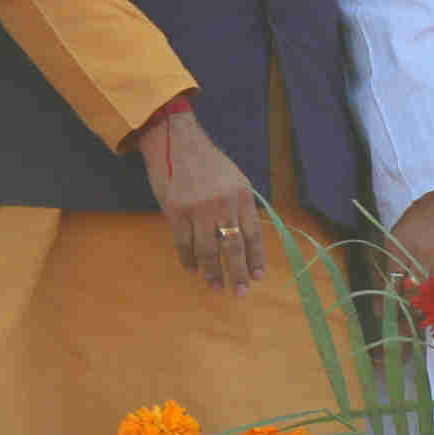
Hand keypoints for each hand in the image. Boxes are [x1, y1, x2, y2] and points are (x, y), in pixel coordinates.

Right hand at [139, 104, 266, 292]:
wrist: (176, 142)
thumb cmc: (207, 162)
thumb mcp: (234, 179)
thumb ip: (240, 207)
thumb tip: (245, 238)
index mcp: (242, 196)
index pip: (253, 234)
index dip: (255, 258)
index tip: (257, 277)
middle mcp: (224, 204)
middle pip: (234, 247)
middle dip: (238, 273)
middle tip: (239, 292)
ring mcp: (199, 209)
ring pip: (209, 250)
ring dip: (212, 272)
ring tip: (215, 286)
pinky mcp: (176, 212)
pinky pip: (184, 243)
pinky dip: (189, 259)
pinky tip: (193, 270)